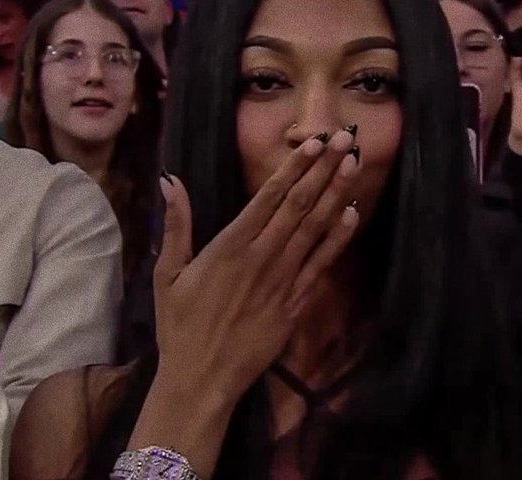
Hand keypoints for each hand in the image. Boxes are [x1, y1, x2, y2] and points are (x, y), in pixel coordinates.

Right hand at [151, 130, 359, 405]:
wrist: (201, 381)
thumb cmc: (179, 326)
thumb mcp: (168, 273)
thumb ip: (176, 224)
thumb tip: (171, 180)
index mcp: (232, 245)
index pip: (270, 195)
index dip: (295, 165)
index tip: (313, 142)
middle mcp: (263, 257)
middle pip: (300, 204)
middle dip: (323, 169)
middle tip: (344, 139)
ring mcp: (283, 281)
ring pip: (316, 229)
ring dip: (336, 194)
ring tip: (354, 165)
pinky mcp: (295, 304)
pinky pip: (321, 265)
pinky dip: (338, 238)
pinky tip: (351, 215)